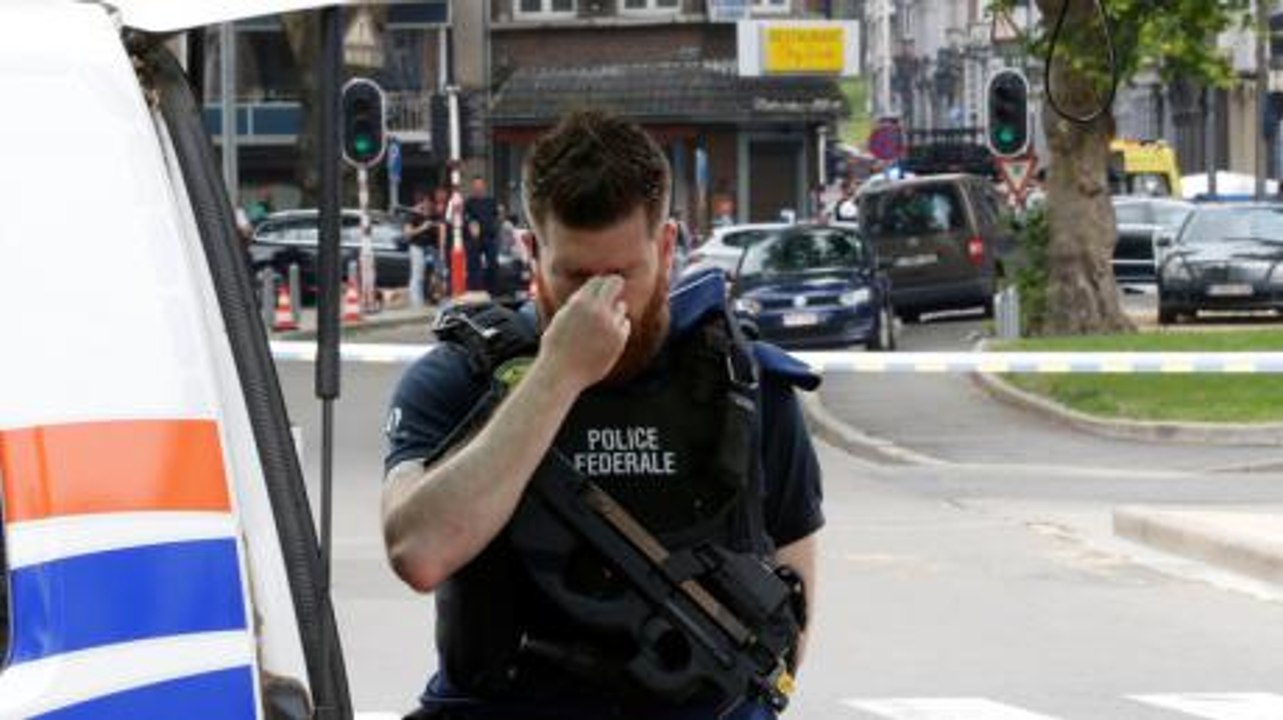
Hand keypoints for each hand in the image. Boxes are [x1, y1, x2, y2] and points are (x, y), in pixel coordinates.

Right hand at [538, 275, 630, 391]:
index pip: (599, 279)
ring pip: (621, 306)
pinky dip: (618, 327)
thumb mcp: (563, 316)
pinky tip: (605, 338)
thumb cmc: (557, 345)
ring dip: (614, 311)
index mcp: (580, 302)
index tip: (600, 288)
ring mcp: (611, 324)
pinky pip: (625, 324)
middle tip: (611, 293)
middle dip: (615, 286)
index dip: (600, 283)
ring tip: (600, 326)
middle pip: (616, 283)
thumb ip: (578, 301)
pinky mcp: (619, 339)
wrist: (561, 373)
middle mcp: (597, 310)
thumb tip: (595, 287)